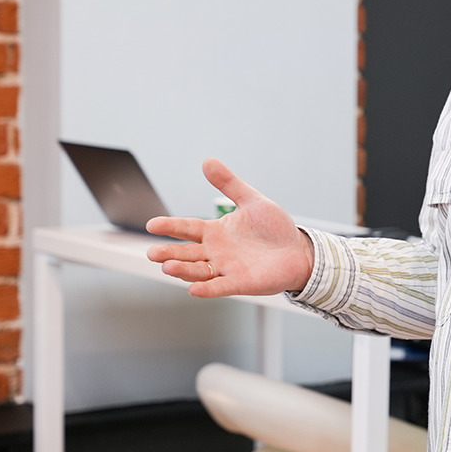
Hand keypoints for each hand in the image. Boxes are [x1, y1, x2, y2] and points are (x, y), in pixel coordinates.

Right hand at [145, 158, 313, 297]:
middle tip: (152, 253)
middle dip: (169, 253)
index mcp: (215, 232)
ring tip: (168, 267)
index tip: (151, 225)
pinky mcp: (241, 282)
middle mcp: (216, 251)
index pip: (187, 228)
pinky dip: (208, 289)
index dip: (170, 226)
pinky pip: (221, 286)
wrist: (299, 250)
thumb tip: (208, 161)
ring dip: (183, 270)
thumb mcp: (252, 200)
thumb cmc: (274, 227)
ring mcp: (227, 268)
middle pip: (186, 253)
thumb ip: (230, 183)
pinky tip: (194, 290)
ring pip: (199, 271)